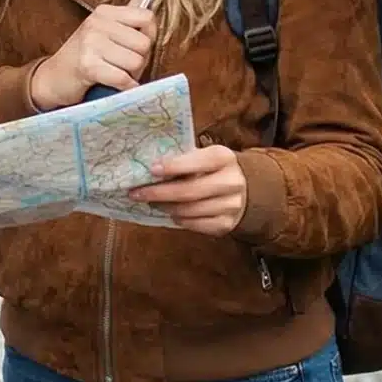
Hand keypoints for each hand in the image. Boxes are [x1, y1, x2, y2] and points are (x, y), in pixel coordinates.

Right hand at [29, 4, 156, 109]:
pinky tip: (116, 86)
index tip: (134, 46)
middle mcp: (96, 23)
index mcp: (103, 12)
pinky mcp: (87, 65)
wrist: (53, 78)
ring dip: (131, 75)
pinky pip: (123, 78)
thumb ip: (127, 14)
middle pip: (144, 43)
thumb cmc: (83, 56)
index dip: (148, 36)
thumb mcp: (103, 29)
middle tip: (121, 64)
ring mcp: (90, 43)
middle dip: (139, 60)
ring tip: (114, 72)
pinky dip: (125, 87)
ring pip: (136, 62)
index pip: (147, 17)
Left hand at [129, 145, 247, 235]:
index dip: (174, 166)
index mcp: (223, 158)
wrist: (245, 190)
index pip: (198, 162)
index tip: (151, 169)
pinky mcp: (226, 224)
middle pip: (190, 191)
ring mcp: (231, 205)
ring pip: (190, 210)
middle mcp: (231, 181)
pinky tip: (170, 213)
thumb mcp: (202, 157)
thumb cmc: (212, 169)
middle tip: (136, 193)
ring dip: (165, 207)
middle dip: (159, 193)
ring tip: (150, 202)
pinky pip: (195, 225)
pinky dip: (179, 220)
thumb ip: (182, 160)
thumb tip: (148, 168)